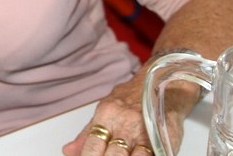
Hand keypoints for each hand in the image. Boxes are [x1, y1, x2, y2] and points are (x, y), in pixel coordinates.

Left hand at [62, 73, 182, 155]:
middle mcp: (126, 125)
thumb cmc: (132, 98)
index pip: (92, 146)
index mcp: (107, 116)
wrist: (163, 83)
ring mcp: (146, 134)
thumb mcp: (105, 111)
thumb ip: (87, 134)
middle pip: (113, 155)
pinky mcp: (164, 141)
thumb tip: (68, 150)